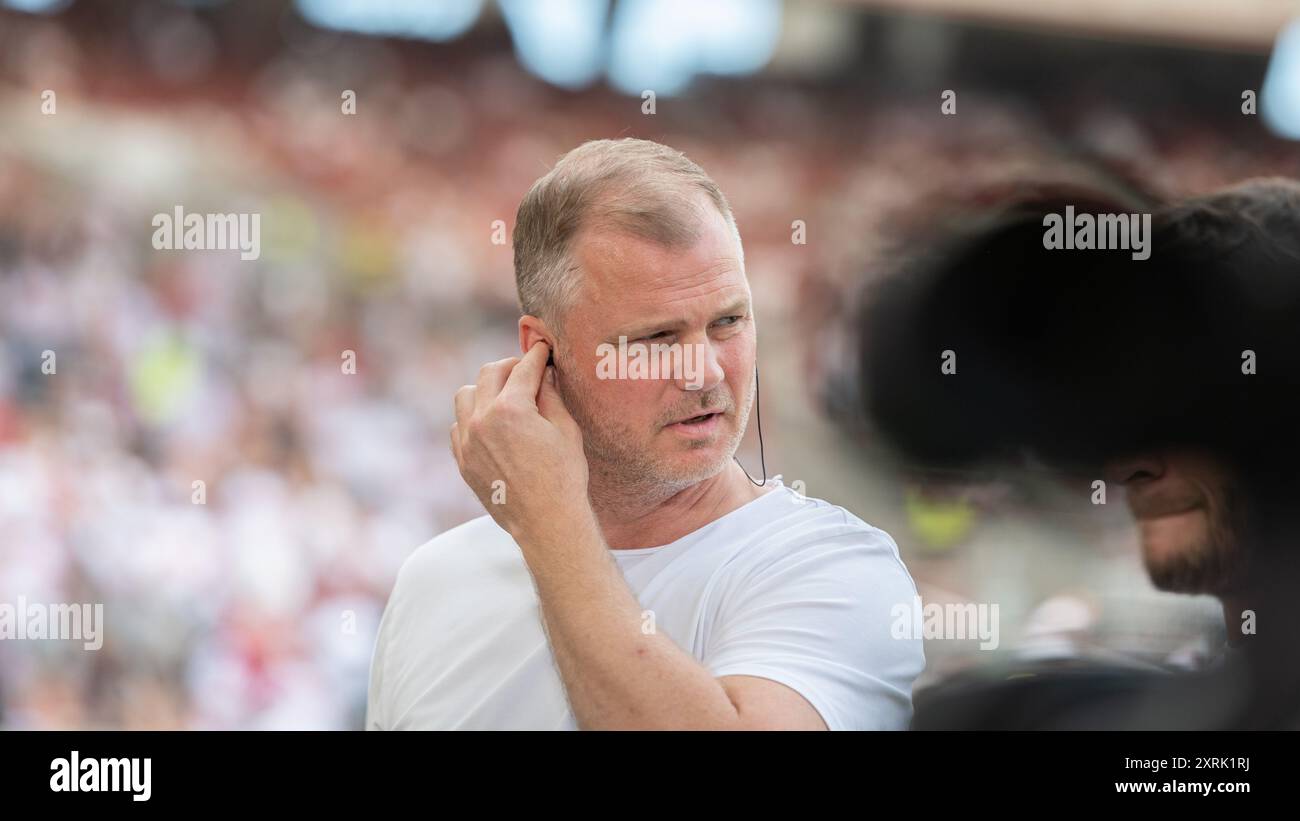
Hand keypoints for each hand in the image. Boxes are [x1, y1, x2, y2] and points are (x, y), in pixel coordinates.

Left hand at [450, 341, 590, 543]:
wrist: (546, 521)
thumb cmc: (564, 476)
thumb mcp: (566, 429)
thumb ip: (550, 395)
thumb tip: (542, 374)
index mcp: (511, 409)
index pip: (523, 368)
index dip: (536, 355)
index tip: (542, 348)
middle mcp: (482, 420)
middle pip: (489, 373)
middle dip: (510, 366)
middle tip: (526, 370)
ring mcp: (467, 441)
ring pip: (465, 395)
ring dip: (485, 389)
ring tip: (504, 397)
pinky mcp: (462, 461)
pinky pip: (458, 426)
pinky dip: (472, 418)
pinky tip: (491, 425)